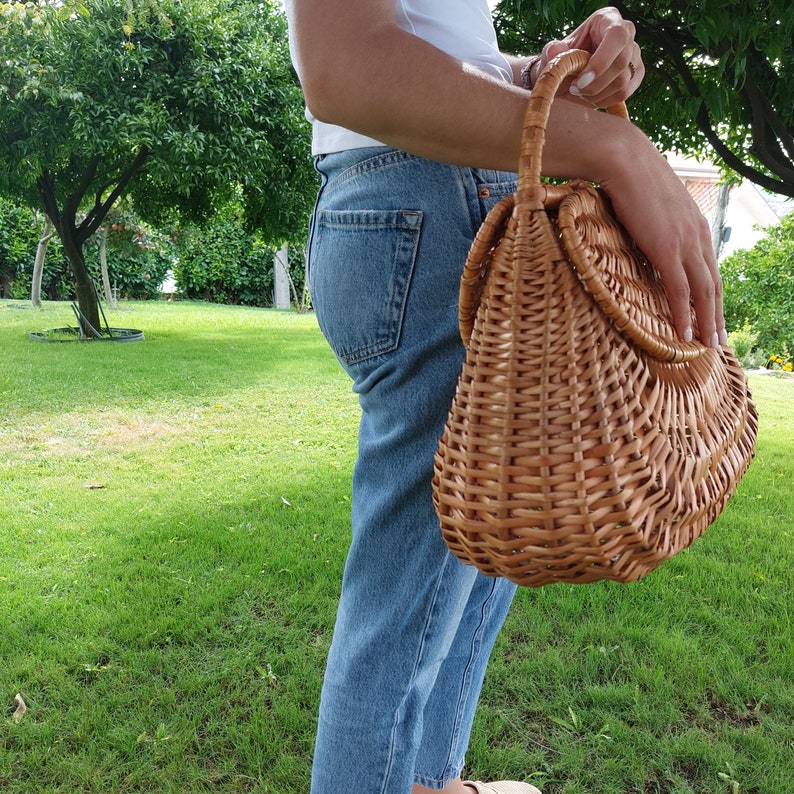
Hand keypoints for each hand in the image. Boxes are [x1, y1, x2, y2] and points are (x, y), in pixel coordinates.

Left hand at [537, 7, 643, 106]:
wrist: (567, 76)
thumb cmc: (562, 61)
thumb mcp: (553, 54)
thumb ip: (551, 52)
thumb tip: (554, 50)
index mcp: (607, 18)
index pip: (616, 37)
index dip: (600, 62)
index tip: (580, 82)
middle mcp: (626, 33)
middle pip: (621, 63)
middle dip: (594, 84)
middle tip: (574, 90)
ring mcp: (634, 54)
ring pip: (623, 81)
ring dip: (598, 94)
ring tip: (581, 93)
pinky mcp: (636, 74)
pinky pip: (625, 92)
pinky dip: (606, 101)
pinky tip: (592, 98)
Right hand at [597, 130, 725, 346]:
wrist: (625, 160)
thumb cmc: (630, 178)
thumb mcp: (650, 205)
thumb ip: (655, 225)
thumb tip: (644, 238)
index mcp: (695, 225)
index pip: (710, 268)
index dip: (713, 295)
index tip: (712, 315)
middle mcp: (698, 236)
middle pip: (714, 284)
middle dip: (717, 314)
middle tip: (718, 340)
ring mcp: (685, 243)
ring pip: (704, 292)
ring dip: (707, 321)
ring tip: (707, 345)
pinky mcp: (668, 249)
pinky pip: (680, 290)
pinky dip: (684, 314)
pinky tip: (685, 334)